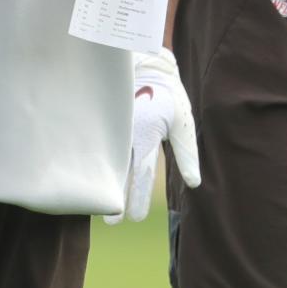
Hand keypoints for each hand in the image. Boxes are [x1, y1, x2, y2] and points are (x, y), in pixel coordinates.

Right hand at [107, 48, 200, 222]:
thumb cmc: (169, 94)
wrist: (148, 63)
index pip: (140, 174)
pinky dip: (98, 159)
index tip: (133, 218)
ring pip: (107, 158)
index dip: (136, 198)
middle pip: (120, 172)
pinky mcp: (108, 119)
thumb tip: (194, 184)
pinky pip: (101, 143)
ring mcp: (115, 125)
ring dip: (104, 181)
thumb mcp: (183, 123)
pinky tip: (92, 173)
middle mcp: (128, 133)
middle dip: (116, 197)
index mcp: (148, 136)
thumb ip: (188, 154)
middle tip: (111, 224)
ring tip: (98, 201)